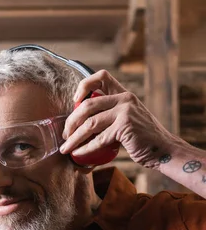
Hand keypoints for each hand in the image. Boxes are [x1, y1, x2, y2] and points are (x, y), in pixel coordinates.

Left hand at [60, 69, 178, 168]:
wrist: (164, 150)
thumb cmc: (143, 138)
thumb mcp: (129, 118)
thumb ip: (112, 114)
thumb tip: (84, 121)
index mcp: (124, 94)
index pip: (102, 76)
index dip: (84, 85)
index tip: (75, 101)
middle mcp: (124, 99)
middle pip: (88, 104)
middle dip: (72, 120)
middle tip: (65, 133)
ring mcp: (125, 112)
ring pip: (90, 123)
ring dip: (74, 137)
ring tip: (66, 147)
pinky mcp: (125, 128)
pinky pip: (98, 139)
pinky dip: (85, 148)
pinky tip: (78, 153)